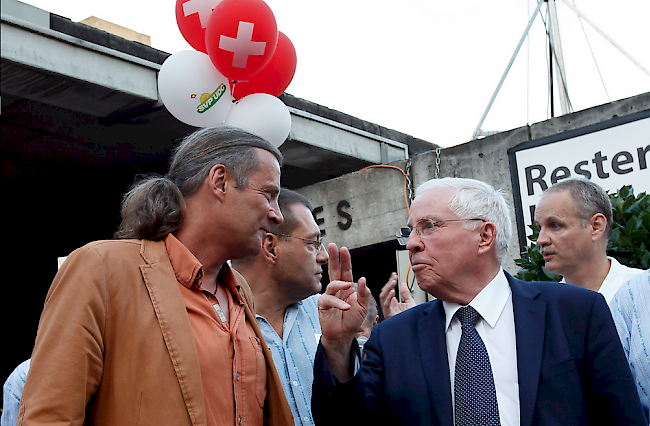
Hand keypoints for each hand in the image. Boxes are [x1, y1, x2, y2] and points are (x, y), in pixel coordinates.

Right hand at [318, 243, 369, 379]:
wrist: (344, 335)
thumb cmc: (352, 320)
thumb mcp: (363, 306)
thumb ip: (364, 293)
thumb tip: (363, 279)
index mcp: (347, 287)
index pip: (346, 271)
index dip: (345, 260)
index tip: (343, 249)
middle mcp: (338, 289)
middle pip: (334, 270)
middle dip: (333, 258)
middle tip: (333, 246)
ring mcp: (329, 296)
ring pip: (332, 284)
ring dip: (340, 284)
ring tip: (349, 286)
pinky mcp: (323, 305)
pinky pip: (329, 299)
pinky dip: (338, 302)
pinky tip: (345, 307)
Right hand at [379, 272, 415, 318]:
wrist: (415, 327)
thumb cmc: (412, 318)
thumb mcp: (410, 302)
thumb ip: (405, 293)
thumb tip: (402, 284)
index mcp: (393, 303)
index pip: (389, 290)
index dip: (391, 282)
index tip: (394, 275)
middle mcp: (389, 306)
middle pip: (384, 292)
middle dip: (388, 283)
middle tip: (394, 277)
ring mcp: (389, 310)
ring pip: (383, 297)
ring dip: (388, 288)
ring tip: (393, 282)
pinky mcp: (389, 315)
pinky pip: (386, 305)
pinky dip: (388, 298)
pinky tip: (392, 292)